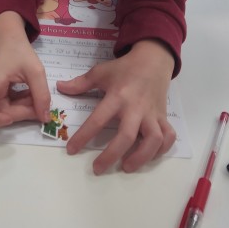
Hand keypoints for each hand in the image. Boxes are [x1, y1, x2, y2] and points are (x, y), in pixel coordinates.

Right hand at [0, 12, 50, 126]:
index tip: (14, 117)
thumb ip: (41, 95)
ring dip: (19, 108)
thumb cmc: (20, 50)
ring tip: (35, 97)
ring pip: (1, 109)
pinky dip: (17, 103)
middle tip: (38, 106)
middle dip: (19, 112)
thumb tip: (45, 118)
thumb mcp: (36, 71)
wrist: (9, 37)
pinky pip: (2, 103)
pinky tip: (28, 94)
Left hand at [57, 40, 175, 174]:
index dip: (84, 136)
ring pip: (153, 140)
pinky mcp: (164, 117)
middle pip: (126, 136)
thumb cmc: (124, 68)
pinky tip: (149, 156)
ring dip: (141, 157)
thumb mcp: (101, 72)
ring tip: (126, 167)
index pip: (98, 119)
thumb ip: (80, 83)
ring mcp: (152, 114)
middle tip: (97, 169)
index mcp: (117, 96)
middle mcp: (136, 107)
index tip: (71, 150)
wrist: (153, 59)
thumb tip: (60, 87)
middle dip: (111, 155)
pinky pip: (168, 136)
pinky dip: (162, 149)